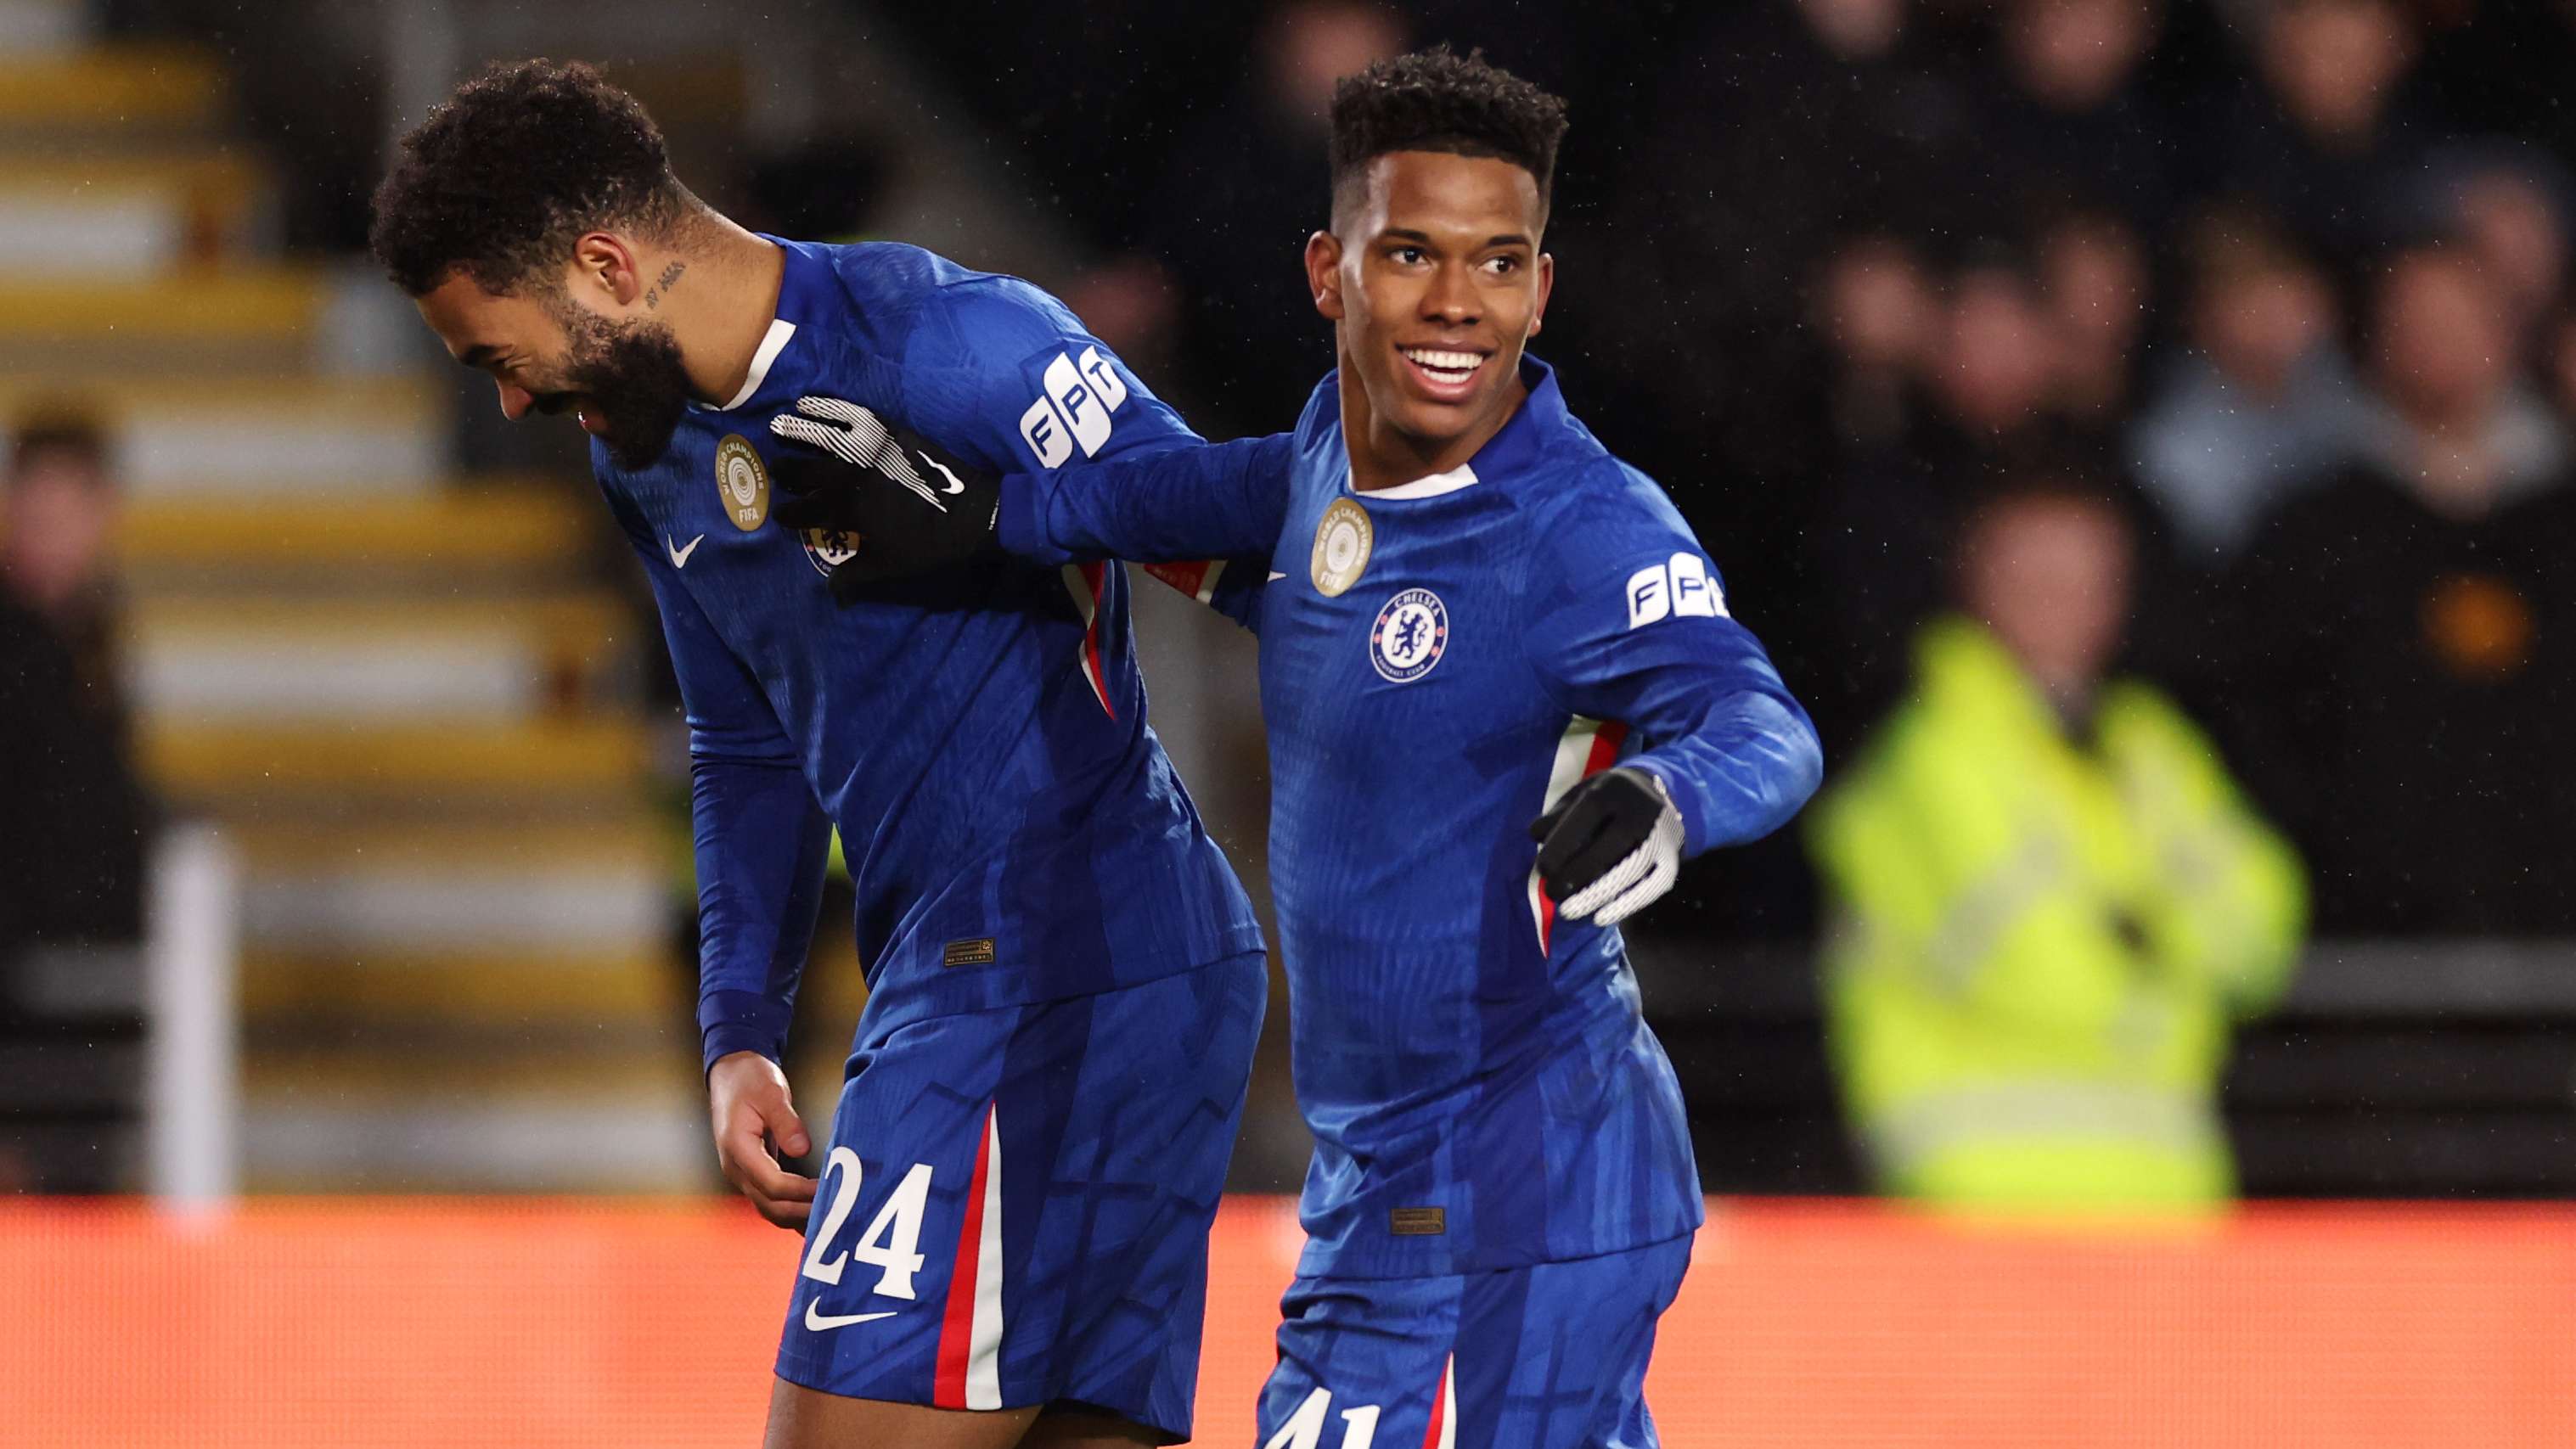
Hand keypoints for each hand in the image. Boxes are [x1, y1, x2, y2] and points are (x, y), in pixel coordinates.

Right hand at [707, 1050, 817, 1229]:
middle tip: (835, 1212)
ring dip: (797, 1216)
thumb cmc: (749, 1079)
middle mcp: (736, 1168)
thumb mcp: (771, 1093)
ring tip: (828, 1219)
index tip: (829, 1189)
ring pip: (768, 1208)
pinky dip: (791, 1208)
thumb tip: (802, 1149)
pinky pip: (770, 1198)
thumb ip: (786, 1121)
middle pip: (769, 1205)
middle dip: (802, 1212)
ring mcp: (742, 1172)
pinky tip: (812, 1212)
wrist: (731, 1073)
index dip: (802, 1192)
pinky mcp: (752, 1171)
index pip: (772, 1184)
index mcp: (738, 1148)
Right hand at [768, 396, 999, 597]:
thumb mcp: (892, 566)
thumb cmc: (933, 544)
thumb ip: (857, 575)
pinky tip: (810, 401)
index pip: (810, 512)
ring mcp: (872, 451)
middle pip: (809, 472)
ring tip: (776, 427)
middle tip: (773, 469)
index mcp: (852, 512)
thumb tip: (830, 589)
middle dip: (787, 472)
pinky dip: (829, 406)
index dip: (791, 514)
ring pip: (824, 438)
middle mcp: (855, 478)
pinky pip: (853, 415)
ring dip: (797, 433)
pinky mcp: (890, 432)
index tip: (778, 514)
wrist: (975, 513)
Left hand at [1528, 766, 1685, 926]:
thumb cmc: (1608, 800)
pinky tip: (1600, 918)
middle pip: (1608, 847)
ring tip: (1568, 911)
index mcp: (1612, 790)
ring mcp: (1660, 836)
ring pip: (1629, 870)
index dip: (1562, 846)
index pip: (1585, 819)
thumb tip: (1535, 835)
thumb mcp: (1581, 794)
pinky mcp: (1672, 860)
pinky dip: (1626, 905)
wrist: (1664, 797)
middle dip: (1575, 875)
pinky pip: (1651, 887)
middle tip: (1552, 893)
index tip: (1543, 869)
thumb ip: (1557, 814)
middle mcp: (1640, 811)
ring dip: (1596, 895)